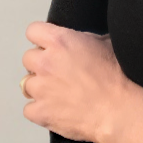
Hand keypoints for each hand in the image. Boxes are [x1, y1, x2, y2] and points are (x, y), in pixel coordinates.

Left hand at [21, 21, 126, 142]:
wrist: (116, 107)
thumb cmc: (115, 74)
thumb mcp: (103, 42)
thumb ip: (82, 39)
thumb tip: (76, 42)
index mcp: (60, 41)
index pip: (33, 31)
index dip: (41, 38)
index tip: (48, 45)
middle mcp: (45, 62)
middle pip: (28, 58)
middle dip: (40, 63)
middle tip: (57, 71)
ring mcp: (40, 89)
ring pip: (26, 84)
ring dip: (39, 86)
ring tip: (57, 92)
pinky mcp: (39, 112)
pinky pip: (29, 108)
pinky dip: (40, 109)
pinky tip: (56, 109)